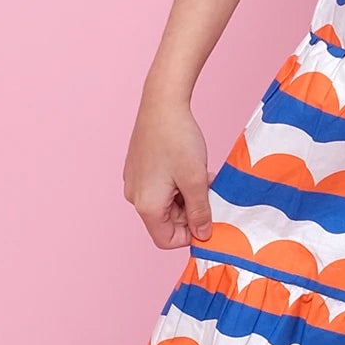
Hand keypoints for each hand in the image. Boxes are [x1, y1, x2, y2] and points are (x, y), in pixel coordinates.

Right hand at [123, 94, 213, 248]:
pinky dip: (178, 183)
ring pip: (167, 203)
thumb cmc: (178, 140)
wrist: (162, 104)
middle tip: (209, 190)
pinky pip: (161, 187)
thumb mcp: (196, 180)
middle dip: (192, 211)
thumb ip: (200, 212)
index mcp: (147, 205)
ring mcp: (135, 181)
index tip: (209, 217)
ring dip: (188, 196)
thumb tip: (203, 234)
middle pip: (167, 221)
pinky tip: (190, 166)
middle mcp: (136, 197)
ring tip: (202, 175)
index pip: (167, 240)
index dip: (190, 234)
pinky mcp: (139, 169)